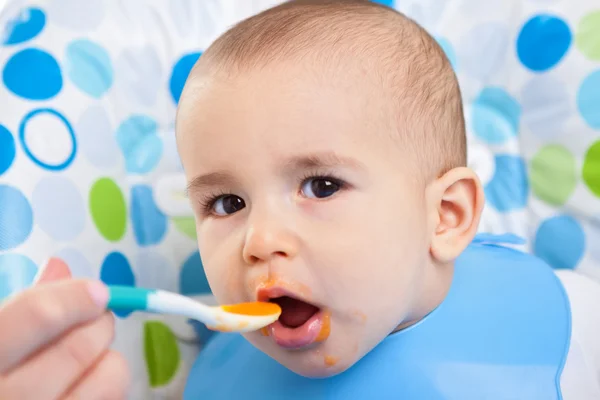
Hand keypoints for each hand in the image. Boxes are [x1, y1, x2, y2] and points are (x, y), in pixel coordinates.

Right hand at [0, 258, 129, 398]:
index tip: (97, 291)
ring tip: (90, 358)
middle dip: (99, 322)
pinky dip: (107, 389)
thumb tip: (60, 267)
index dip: (74, 297)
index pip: (36, 315)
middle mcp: (6, 398)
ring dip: (109, 359)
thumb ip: (20, 310)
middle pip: (78, 347)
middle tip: (98, 318)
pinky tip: (84, 388)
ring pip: (109, 379)